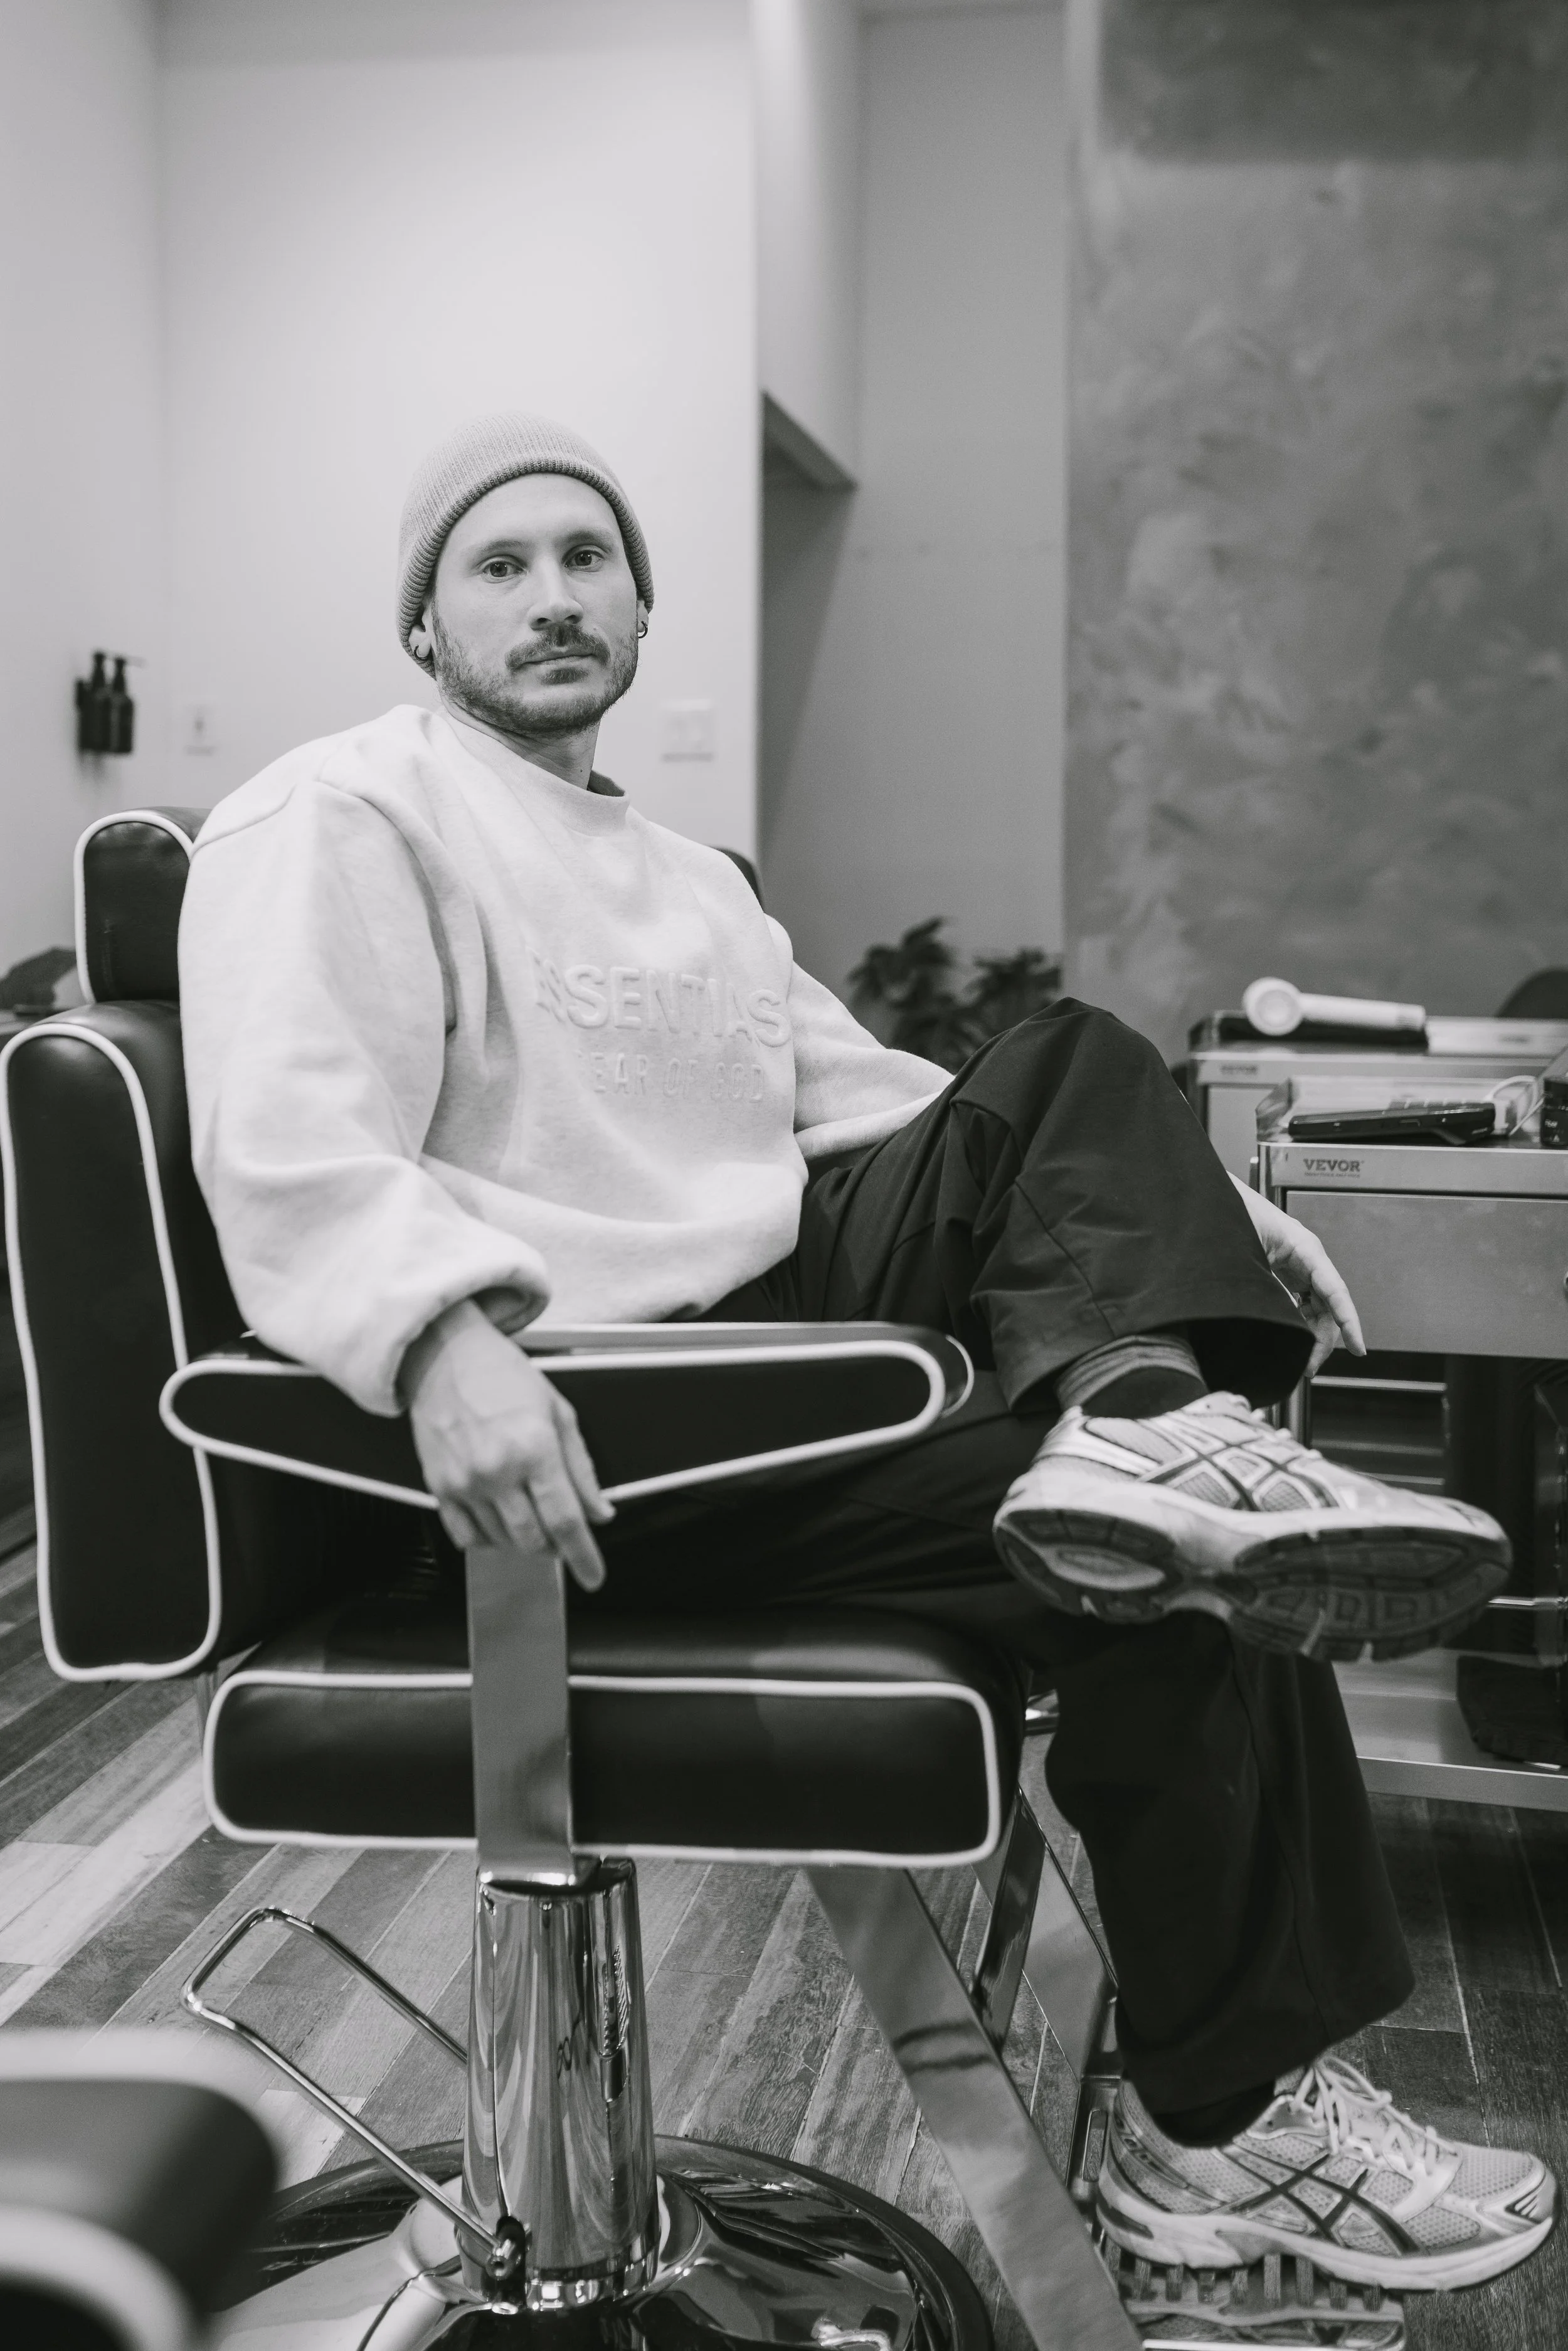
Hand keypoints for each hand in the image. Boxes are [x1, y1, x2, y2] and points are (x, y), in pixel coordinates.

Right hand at [402, 1301, 613, 1588]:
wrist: (444, 1356)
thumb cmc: (502, 1375)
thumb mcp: (559, 1412)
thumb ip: (582, 1469)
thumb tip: (600, 1512)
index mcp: (534, 1448)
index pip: (565, 1520)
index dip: (583, 1556)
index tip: (593, 1575)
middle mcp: (498, 1470)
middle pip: (533, 1540)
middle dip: (555, 1547)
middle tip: (561, 1533)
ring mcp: (465, 1482)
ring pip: (502, 1542)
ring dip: (523, 1540)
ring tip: (528, 1512)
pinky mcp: (439, 1487)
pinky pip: (466, 1536)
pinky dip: (488, 1539)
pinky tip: (499, 1518)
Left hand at [1230, 1176, 1365, 1376]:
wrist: (1217, 1198)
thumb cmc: (1233, 1213)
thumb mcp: (1247, 1251)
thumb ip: (1266, 1284)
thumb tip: (1278, 1321)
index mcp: (1305, 1248)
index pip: (1336, 1291)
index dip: (1350, 1322)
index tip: (1359, 1348)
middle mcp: (1308, 1257)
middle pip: (1329, 1306)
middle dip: (1323, 1340)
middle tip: (1307, 1368)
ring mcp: (1299, 1264)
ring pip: (1318, 1307)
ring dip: (1312, 1334)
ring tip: (1299, 1359)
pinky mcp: (1288, 1271)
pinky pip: (1304, 1301)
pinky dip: (1300, 1322)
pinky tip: (1289, 1336)